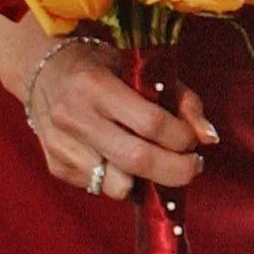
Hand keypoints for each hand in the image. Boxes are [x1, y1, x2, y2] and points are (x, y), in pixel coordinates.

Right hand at [24, 38, 214, 200]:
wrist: (44, 72)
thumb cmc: (107, 67)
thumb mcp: (145, 69)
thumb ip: (182, 100)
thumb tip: (209, 138)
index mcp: (96, 85)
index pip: (150, 122)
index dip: (181, 137)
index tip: (193, 141)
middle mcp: (74, 117)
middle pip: (136, 159)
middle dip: (175, 170)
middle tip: (193, 167)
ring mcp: (60, 145)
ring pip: (116, 183)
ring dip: (147, 180)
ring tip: (158, 163)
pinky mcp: (55, 166)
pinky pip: (100, 186)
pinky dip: (123, 181)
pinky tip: (126, 161)